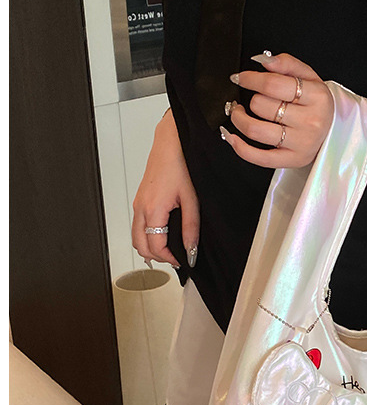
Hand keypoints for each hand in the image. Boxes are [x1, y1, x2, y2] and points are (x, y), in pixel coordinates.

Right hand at [132, 110, 199, 268]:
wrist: (171, 143)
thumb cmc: (180, 165)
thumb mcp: (192, 200)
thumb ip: (191, 228)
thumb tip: (191, 249)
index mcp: (152, 209)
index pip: (154, 246)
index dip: (169, 258)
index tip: (182, 261)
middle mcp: (140, 207)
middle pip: (140, 246)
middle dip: (157, 256)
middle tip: (176, 258)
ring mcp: (138, 203)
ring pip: (136, 236)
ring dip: (150, 246)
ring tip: (170, 248)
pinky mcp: (139, 199)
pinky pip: (137, 225)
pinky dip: (147, 235)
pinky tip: (163, 234)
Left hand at [220, 52, 333, 168]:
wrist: (335, 130)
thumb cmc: (317, 103)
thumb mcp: (309, 77)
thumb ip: (287, 64)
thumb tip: (262, 60)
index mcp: (316, 97)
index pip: (273, 85)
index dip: (250, 79)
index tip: (240, 78)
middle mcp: (311, 122)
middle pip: (262, 106)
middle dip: (251, 99)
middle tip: (252, 99)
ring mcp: (302, 144)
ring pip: (256, 130)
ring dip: (239, 119)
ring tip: (238, 113)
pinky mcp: (293, 160)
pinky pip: (260, 158)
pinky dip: (240, 148)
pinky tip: (231, 136)